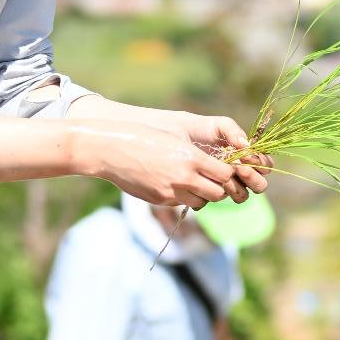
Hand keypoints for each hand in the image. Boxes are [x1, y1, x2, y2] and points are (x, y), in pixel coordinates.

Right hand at [68, 118, 244, 209]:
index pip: (225, 174)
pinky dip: (184, 196)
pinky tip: (176, 185)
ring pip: (201, 202)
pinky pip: (181, 203)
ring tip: (196, 183)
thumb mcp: (175, 140)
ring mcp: (171, 191)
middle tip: (214, 179)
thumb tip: (214, 172)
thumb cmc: (144, 137)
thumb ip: (195, 157)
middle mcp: (184, 177)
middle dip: (219, 188)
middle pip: (217, 193)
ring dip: (203, 195)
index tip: (225, 169)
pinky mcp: (159, 200)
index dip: (228, 174)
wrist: (111, 149)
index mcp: (191, 157)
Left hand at [156, 110, 270, 201]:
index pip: (264, 166)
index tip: (249, 159)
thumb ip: (233, 132)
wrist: (168, 136)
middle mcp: (238, 172)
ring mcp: (223, 184)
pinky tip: (207, 184)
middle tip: (240, 170)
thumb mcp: (217, 125)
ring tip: (225, 177)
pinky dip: (215, 194)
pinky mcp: (205, 192)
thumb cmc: (196, 128)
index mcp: (245, 156)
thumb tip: (247, 147)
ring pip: (241, 195)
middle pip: (259, 185)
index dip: (262, 166)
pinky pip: (215, 200)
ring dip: (238, 189)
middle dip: (253, 179)